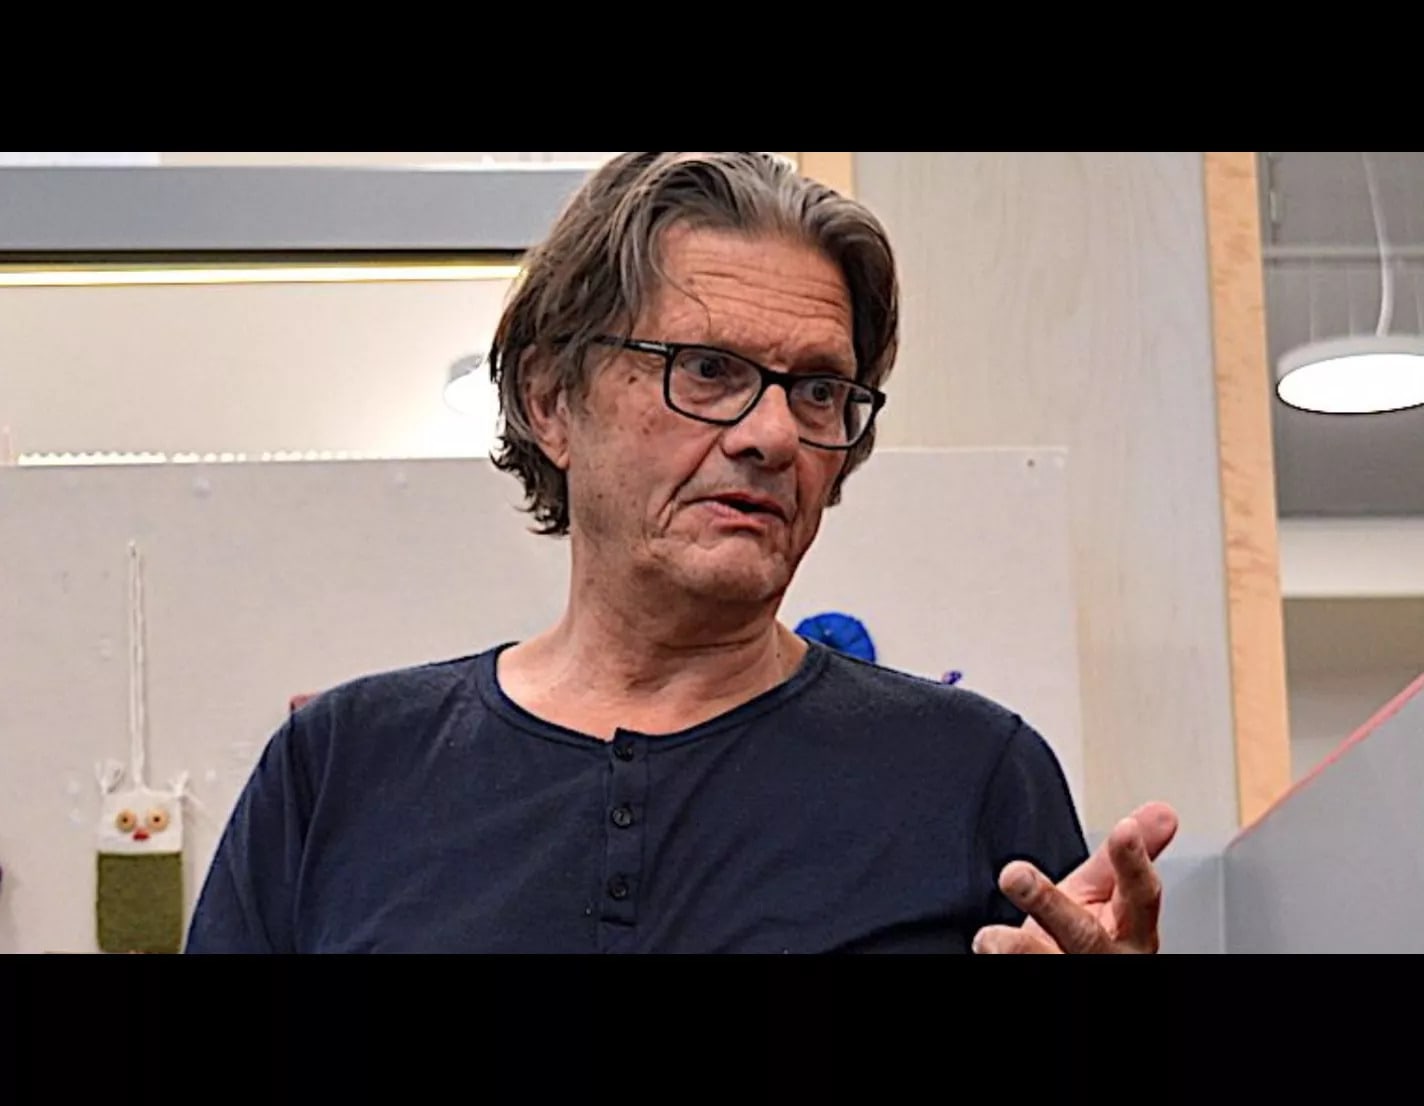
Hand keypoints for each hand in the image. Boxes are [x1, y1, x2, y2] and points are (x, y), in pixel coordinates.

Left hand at [972, 801, 1178, 953]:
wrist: (1068, 973)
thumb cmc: (1088, 937)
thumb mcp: (1108, 894)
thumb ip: (1123, 857)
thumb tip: (1163, 811)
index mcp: (1133, 930)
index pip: (1140, 895)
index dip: (1133, 863)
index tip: (1124, 828)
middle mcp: (1108, 957)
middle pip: (1085, 935)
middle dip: (1050, 904)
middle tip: (1014, 875)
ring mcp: (1075, 973)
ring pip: (1049, 962)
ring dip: (1018, 948)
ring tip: (990, 935)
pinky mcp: (1049, 980)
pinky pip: (1020, 972)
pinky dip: (1000, 960)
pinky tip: (987, 946)